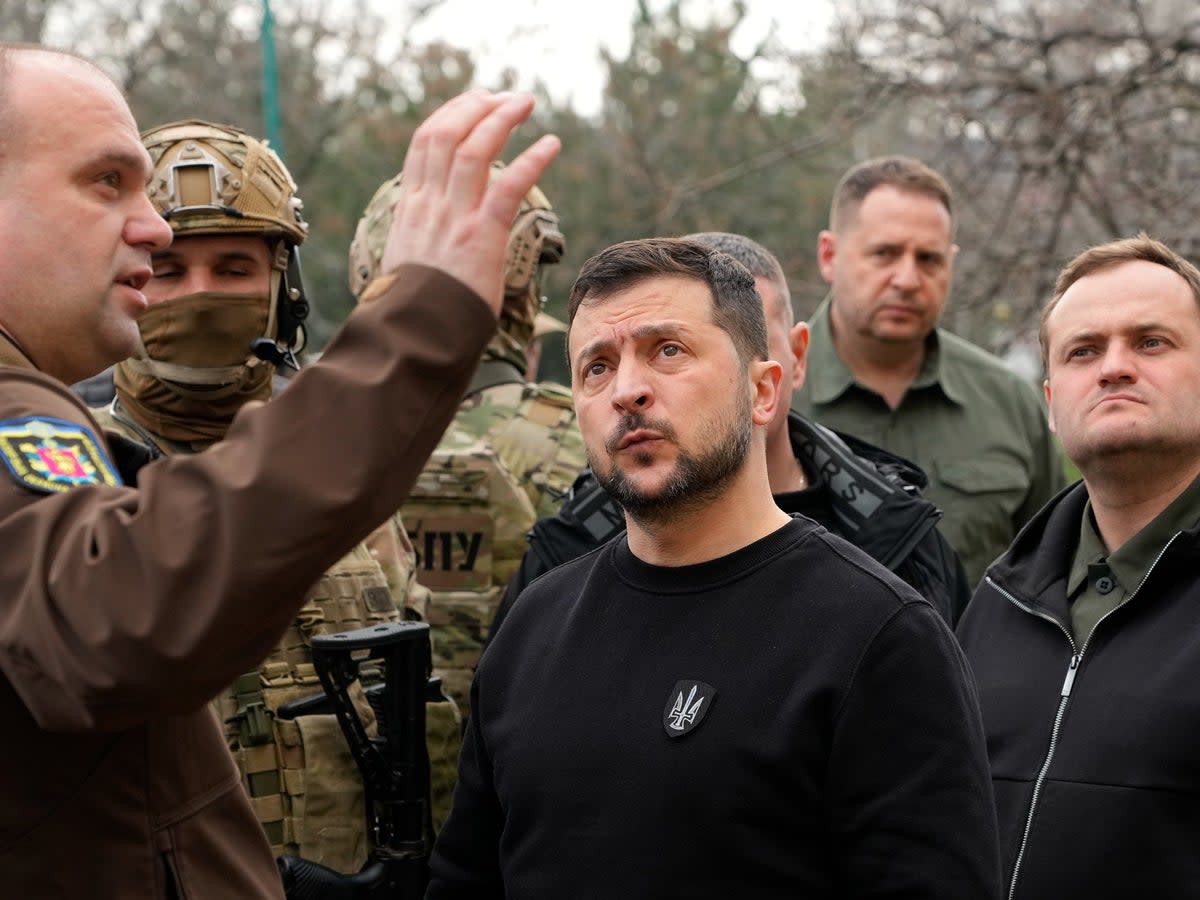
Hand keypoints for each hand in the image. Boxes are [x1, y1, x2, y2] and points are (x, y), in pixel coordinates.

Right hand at [380, 90, 560, 314]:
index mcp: (410, 209)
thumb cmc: (415, 312)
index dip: (451, 114)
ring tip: (526, 103)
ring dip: (503, 119)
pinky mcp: (480, 236)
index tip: (473, 102)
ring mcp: (453, 218)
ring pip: (476, 149)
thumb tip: (434, 244)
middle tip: (505, 96)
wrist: (414, 337)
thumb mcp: (409, 267)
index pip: (425, 143)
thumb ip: (422, 243)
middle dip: (478, 106)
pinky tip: (551, 144)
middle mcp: (428, 205)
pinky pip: (508, 185)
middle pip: (448, 134)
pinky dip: (532, 159)